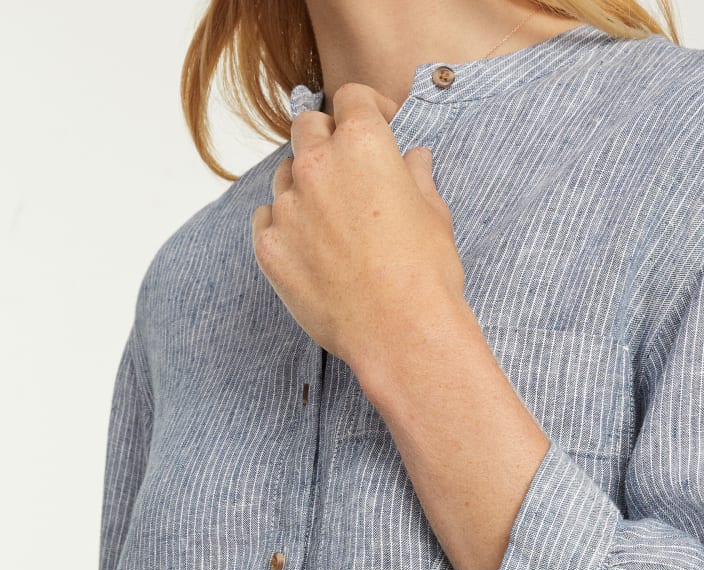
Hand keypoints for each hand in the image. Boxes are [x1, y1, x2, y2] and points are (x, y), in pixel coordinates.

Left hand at [250, 82, 467, 374]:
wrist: (401, 334)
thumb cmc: (426, 275)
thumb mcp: (434, 216)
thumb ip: (417, 178)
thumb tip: (413, 159)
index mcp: (364, 145)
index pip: (351, 98)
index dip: (367, 108)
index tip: (377, 125)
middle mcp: (317, 166)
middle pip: (307, 127)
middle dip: (327, 138)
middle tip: (348, 170)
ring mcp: (287, 207)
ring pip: (284, 176)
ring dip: (305, 186)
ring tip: (333, 222)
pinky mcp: (268, 247)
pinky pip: (267, 220)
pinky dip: (285, 226)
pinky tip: (312, 250)